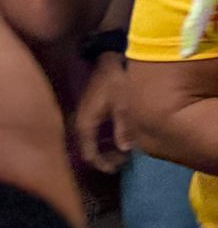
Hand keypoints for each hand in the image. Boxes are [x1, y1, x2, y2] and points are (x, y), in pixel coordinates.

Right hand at [74, 51, 130, 172]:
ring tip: (123, 151)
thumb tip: (125, 149)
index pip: (89, 154)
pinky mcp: (90, 109)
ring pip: (91, 140)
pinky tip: (119, 136)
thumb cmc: (117, 81)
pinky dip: (104, 137)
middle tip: (123, 161)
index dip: (102, 164)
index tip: (117, 169)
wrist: (109, 58)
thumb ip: (124, 129)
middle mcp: (80, 123)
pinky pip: (94, 131)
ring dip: (105, 148)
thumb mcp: (124, 105)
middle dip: (105, 158)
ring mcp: (84, 116)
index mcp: (86, 125)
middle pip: (88, 149)